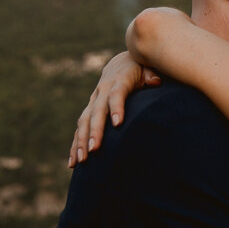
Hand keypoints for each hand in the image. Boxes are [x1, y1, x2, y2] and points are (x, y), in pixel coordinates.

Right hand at [67, 51, 160, 166]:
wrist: (120, 65)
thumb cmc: (139, 70)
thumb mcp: (147, 68)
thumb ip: (151, 74)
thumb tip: (155, 81)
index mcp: (118, 81)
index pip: (116, 94)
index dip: (117, 107)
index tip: (118, 123)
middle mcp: (102, 92)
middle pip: (96, 112)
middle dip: (95, 131)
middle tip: (94, 149)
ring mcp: (93, 102)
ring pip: (84, 122)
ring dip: (81, 141)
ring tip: (82, 160)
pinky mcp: (89, 111)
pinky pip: (79, 129)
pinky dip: (75, 145)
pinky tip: (73, 162)